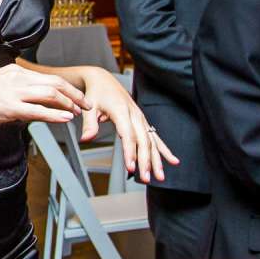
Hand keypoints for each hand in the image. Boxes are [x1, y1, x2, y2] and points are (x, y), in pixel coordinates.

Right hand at [0, 62, 90, 130]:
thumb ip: (10, 90)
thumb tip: (23, 101)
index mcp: (13, 72)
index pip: (46, 76)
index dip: (65, 86)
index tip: (75, 96)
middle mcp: (15, 78)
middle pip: (54, 82)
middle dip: (74, 94)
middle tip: (86, 104)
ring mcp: (11, 92)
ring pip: (50, 94)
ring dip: (68, 103)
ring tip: (79, 112)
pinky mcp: (6, 107)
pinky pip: (37, 110)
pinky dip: (54, 114)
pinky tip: (64, 119)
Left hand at [73, 65, 176, 181]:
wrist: (104, 80)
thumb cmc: (97, 93)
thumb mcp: (90, 107)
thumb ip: (89, 124)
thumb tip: (86, 139)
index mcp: (121, 111)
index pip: (128, 135)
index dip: (130, 152)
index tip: (131, 167)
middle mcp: (134, 115)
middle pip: (143, 141)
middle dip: (145, 161)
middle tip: (145, 178)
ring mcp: (141, 118)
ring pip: (151, 142)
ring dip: (156, 160)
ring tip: (160, 176)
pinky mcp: (143, 122)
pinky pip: (156, 138)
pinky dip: (164, 150)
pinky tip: (173, 161)